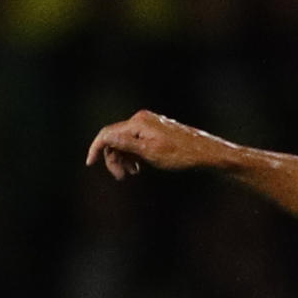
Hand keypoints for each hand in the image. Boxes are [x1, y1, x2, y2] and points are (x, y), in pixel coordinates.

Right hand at [86, 110, 231, 179]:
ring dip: (124, 158)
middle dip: (114, 157)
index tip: (90, 163)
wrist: (207, 153)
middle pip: (116, 138)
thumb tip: (105, 139)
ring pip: (126, 141)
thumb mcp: (151, 153)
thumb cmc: (182, 155)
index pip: (108, 133)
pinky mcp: (156, 130)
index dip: (96, 148)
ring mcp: (149, 124)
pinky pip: (137, 141)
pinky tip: (138, 167)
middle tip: (121, 177)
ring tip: (132, 173)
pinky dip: (134, 155)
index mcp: (138, 123)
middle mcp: (141, 119)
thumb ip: (126, 145)